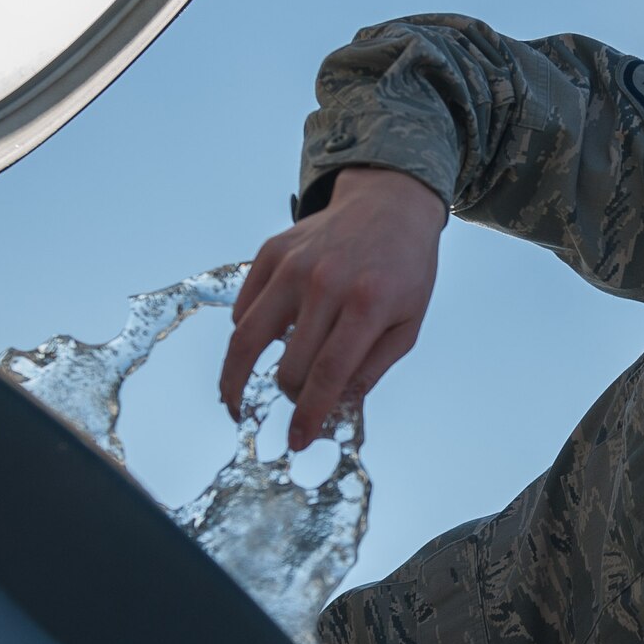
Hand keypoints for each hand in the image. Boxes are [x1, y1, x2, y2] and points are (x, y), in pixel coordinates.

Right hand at [219, 167, 446, 449]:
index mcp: (367, 304)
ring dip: (238, 378)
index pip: (329, 373)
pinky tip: (259, 346)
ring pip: (247, 337)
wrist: (389, 205)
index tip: (298, 439)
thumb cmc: (404, 270)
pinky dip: (245, 335)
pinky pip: (244, 307)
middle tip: (297, 404)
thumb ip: (372, 368)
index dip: (310, 414)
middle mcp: (325, 283)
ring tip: (236, 401)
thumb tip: (337, 408)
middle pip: (289, 364)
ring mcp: (292, 265)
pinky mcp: (270, 253)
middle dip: (291, 397)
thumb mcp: (408, 324)